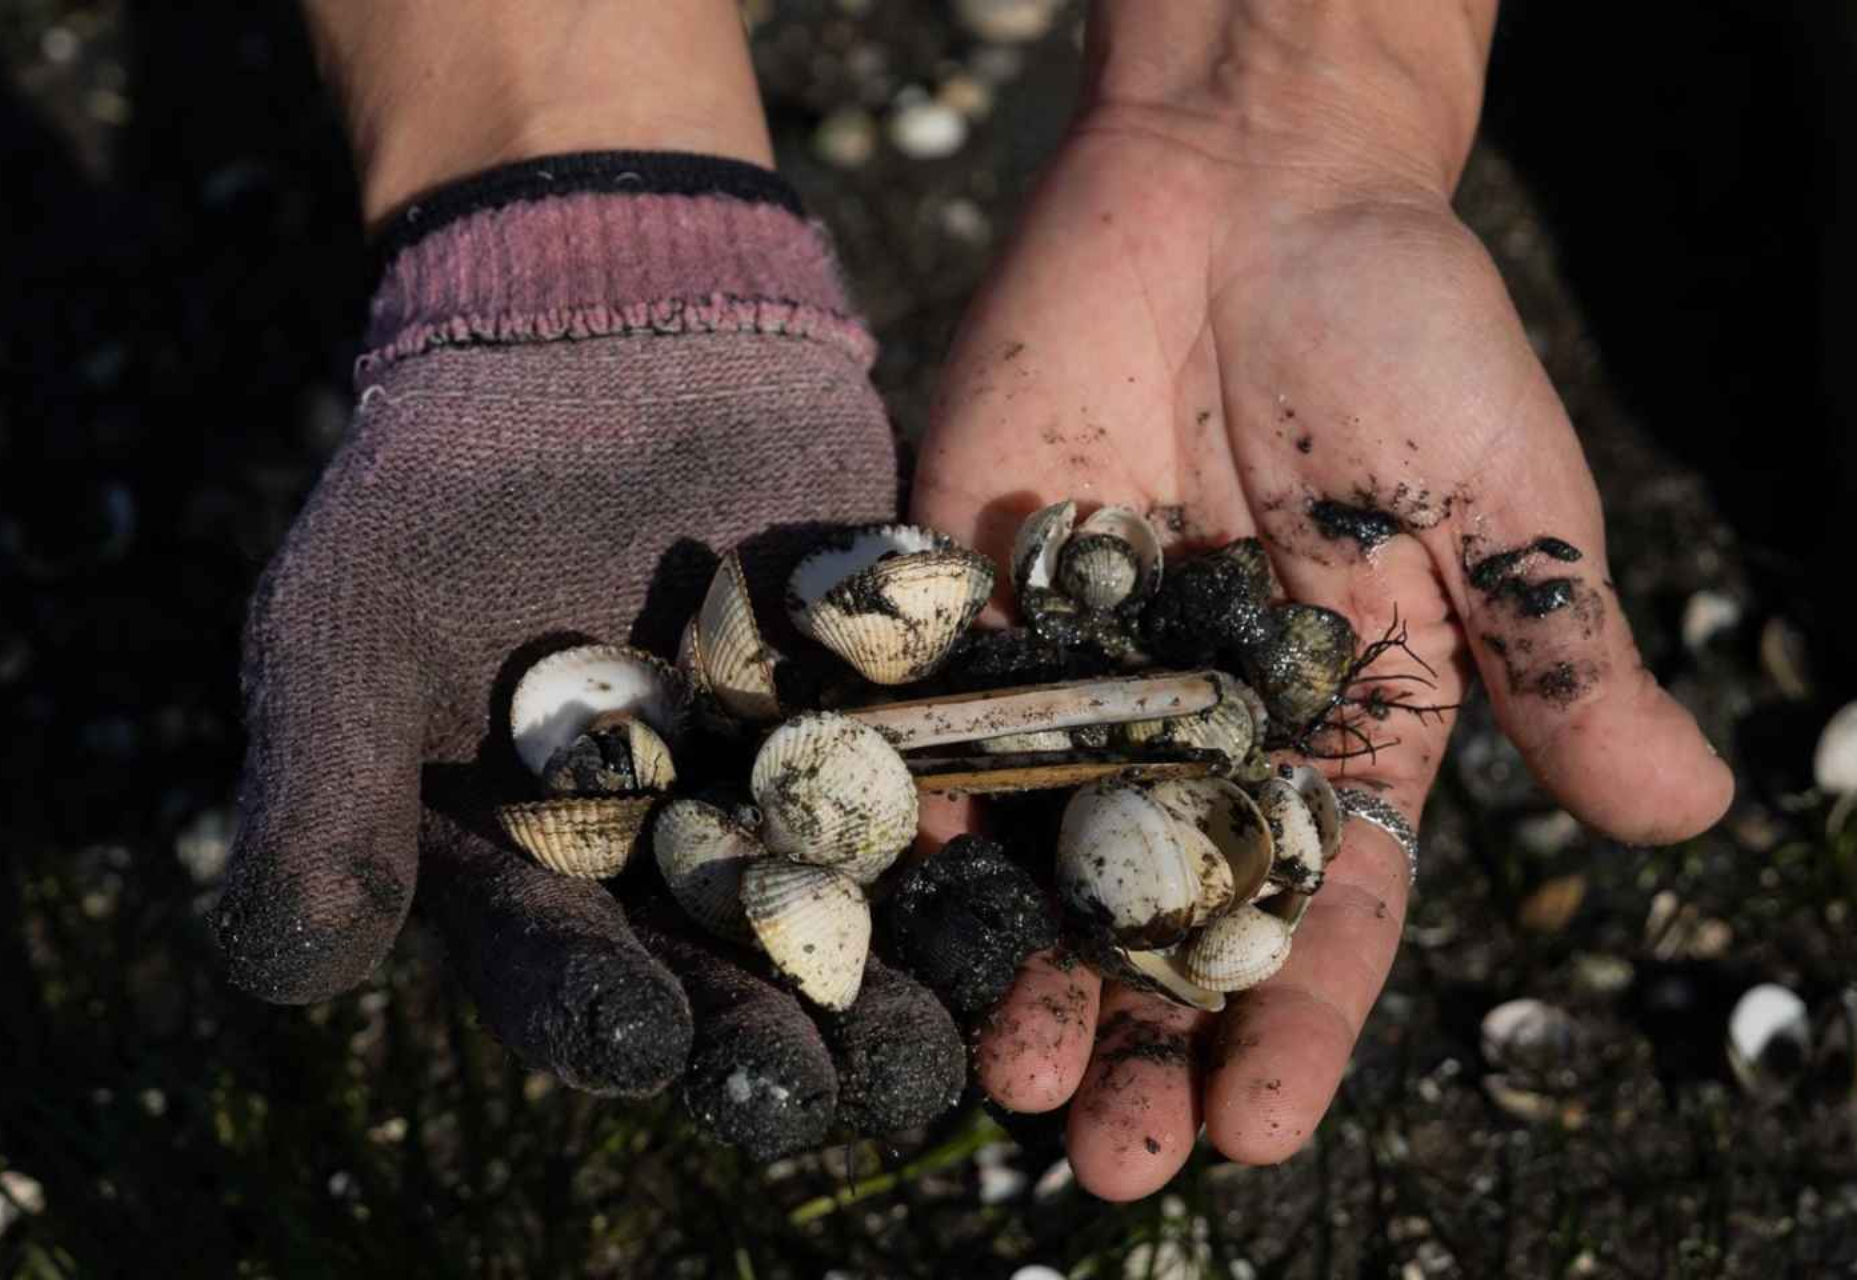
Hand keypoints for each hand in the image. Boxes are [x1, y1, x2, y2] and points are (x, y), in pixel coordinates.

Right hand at [211, 178, 964, 1157]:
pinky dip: (971, 840)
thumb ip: (322, 797)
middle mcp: (668, 862)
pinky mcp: (887, 718)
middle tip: (826, 1087)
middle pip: (721, 977)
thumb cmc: (438, 494)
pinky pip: (937, 791)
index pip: (561, 973)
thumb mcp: (346, 630)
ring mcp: (787, 794)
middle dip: (770, 1040)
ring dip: (891, 985)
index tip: (642, 1040)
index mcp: (533, 875)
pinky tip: (1011, 892)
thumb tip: (300, 967)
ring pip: (844, 917)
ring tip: (938, 1039)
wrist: (598, 340)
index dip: (598, 1014)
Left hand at [913, 35, 1732, 1196]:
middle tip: (1104, 1158)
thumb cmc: (1403, 332)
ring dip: (1022, 964)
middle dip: (1140, 1035)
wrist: (1246, 183)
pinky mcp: (982, 591)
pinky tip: (896, 904)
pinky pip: (941, 716)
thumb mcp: (1502, 501)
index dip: (1293, 1022)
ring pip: (1046, 848)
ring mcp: (1085, 665)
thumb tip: (1692, 811)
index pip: (1322, 905)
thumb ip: (1559, 653)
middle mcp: (1203, 724)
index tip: (1262, 1134)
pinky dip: (917, 807)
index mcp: (1343, 724)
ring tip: (1000, 1078)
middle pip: (1167, 911)